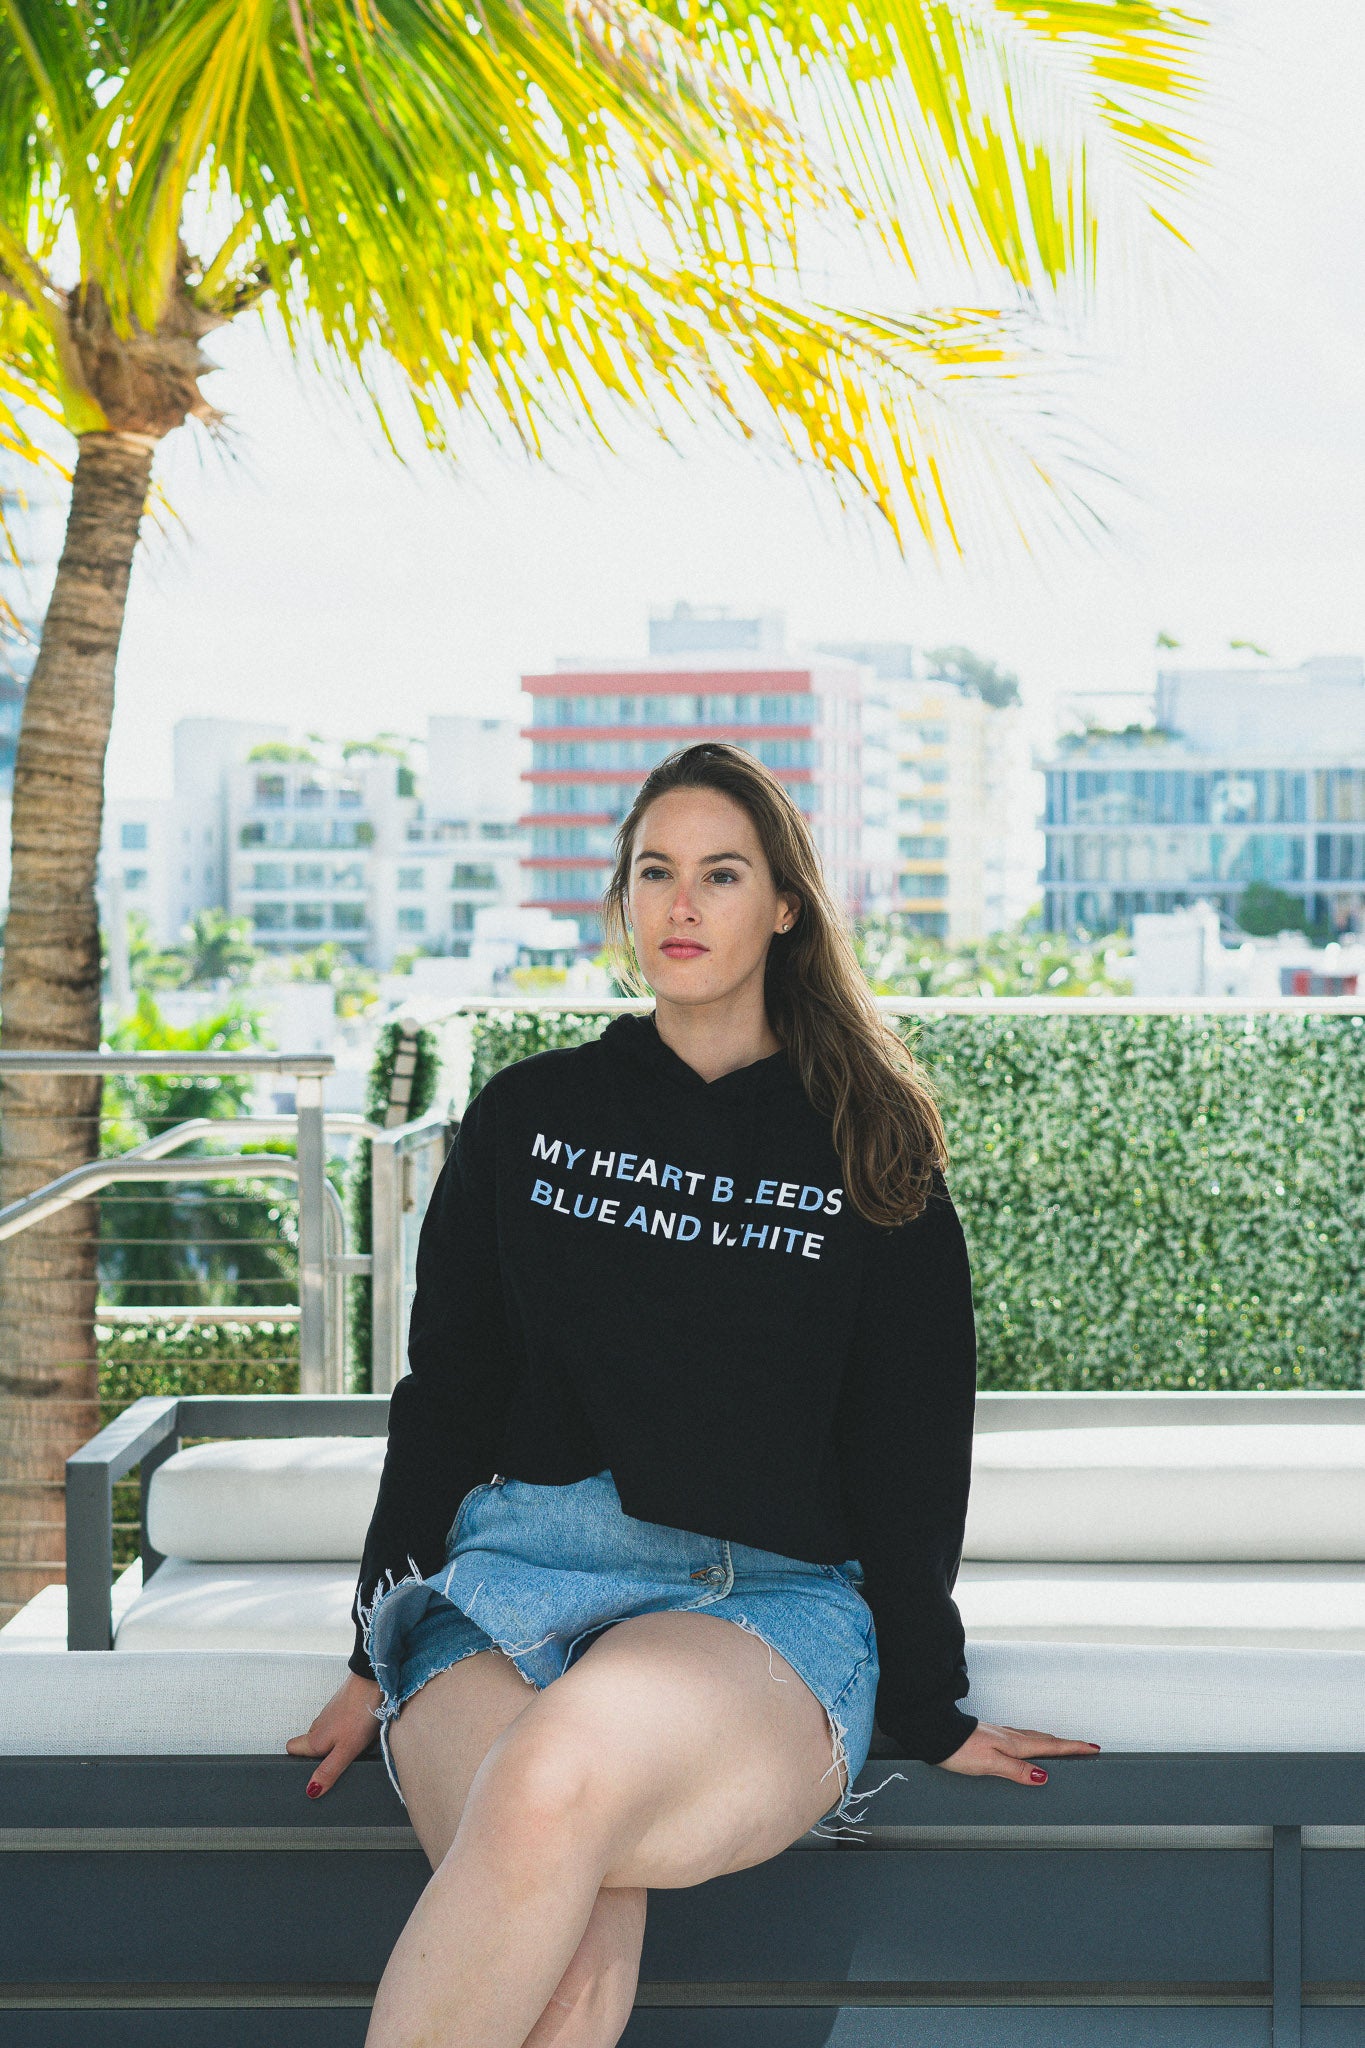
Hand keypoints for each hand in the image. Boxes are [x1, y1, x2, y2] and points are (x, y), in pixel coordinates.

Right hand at [286, 1671, 383, 1798]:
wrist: (374, 1680)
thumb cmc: (360, 1713)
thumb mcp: (346, 1750)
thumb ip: (328, 1770)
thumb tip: (311, 1791)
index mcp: (315, 1738)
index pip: (292, 1749)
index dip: (297, 1761)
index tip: (309, 1772)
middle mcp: (319, 1725)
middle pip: (309, 1744)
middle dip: (319, 1756)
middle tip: (337, 1766)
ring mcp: (331, 1715)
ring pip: (326, 1734)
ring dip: (335, 1744)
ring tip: (353, 1751)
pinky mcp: (345, 1707)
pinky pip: (340, 1725)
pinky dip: (347, 1732)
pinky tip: (362, 1735)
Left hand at [935, 1719, 1100, 1784]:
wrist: (936, 1732)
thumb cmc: (959, 1749)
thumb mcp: (990, 1763)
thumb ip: (1017, 1770)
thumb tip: (1043, 1777)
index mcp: (1015, 1744)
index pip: (1051, 1747)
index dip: (1073, 1748)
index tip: (1093, 1748)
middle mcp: (1011, 1737)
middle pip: (1046, 1741)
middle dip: (1068, 1745)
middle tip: (1086, 1748)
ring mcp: (1002, 1735)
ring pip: (1034, 1739)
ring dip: (1052, 1743)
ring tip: (1064, 1748)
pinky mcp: (992, 1737)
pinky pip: (1022, 1739)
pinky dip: (1035, 1743)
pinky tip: (1029, 1747)